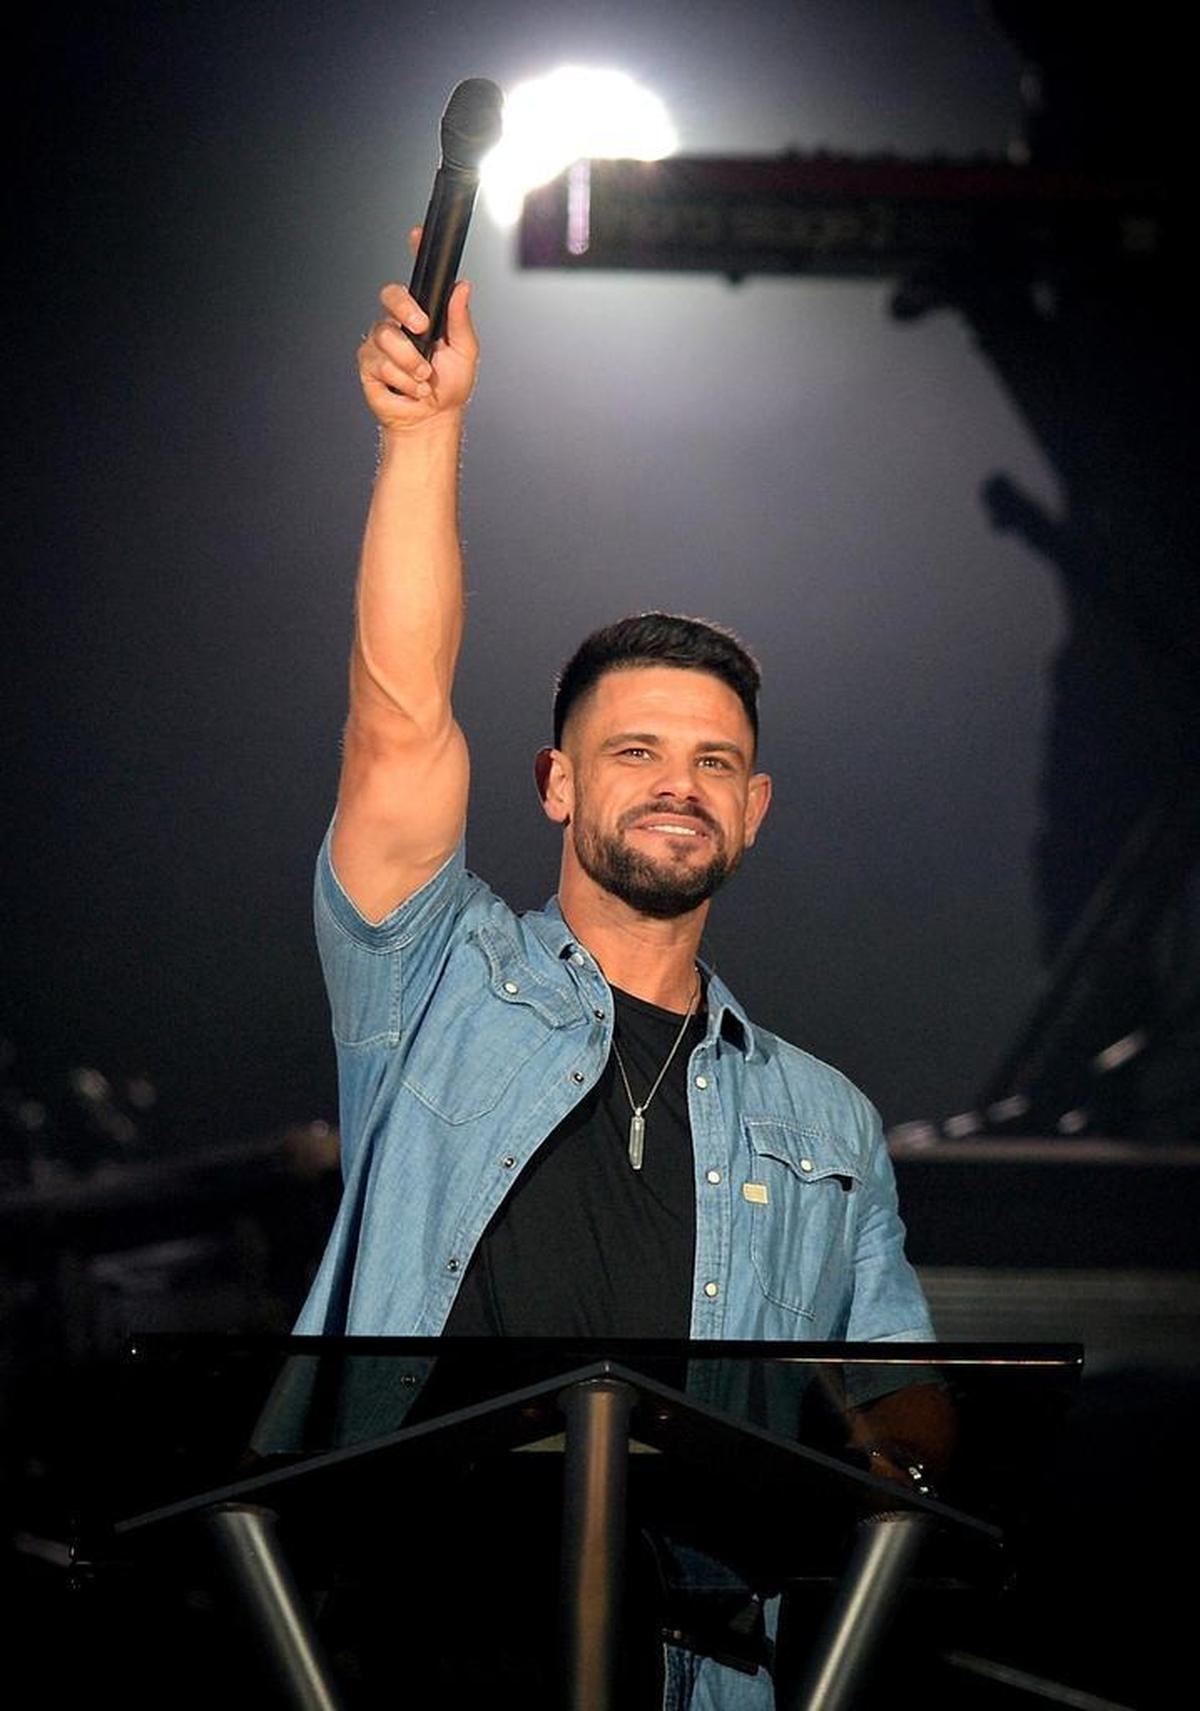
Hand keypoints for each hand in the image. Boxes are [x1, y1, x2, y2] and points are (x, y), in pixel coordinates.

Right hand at [357, 228, 478, 430]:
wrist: (432, 419)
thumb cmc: (450, 387)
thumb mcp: (464, 352)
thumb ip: (460, 319)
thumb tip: (462, 286)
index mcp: (423, 315)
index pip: (417, 279)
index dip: (414, 251)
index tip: (416, 233)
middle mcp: (400, 323)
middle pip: (390, 294)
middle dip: (405, 308)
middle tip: (422, 329)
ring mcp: (381, 341)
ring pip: (387, 334)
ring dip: (411, 362)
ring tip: (424, 379)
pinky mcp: (368, 362)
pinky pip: (379, 360)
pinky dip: (401, 378)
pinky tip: (410, 388)